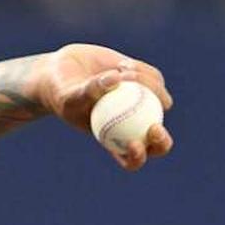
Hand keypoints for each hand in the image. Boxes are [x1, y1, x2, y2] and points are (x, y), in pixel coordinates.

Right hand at [33, 43, 174, 171]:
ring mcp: (143, 103)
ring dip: (146, 85)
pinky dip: (141, 71)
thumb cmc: (62, 92)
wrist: (64, 70)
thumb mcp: (70, 96)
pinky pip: (154, 78)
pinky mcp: (147, 81)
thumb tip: (115, 79)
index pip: (131, 159)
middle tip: (155, 128)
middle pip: (156, 139)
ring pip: (161, 100)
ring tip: (122, 72)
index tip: (134, 144)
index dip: (138, 157)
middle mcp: (134, 124)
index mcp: (115, 140)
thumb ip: (89, 91)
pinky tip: (122, 65)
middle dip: (161, 140)